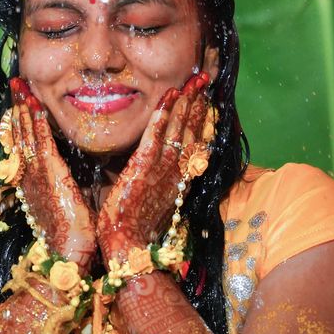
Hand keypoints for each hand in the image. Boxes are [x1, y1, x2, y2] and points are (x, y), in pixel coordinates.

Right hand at [9, 78, 95, 272]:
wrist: (69, 254)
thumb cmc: (73, 234)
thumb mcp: (64, 204)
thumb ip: (64, 185)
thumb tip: (71, 173)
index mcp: (34, 182)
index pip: (24, 145)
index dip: (21, 122)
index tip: (19, 103)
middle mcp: (30, 175)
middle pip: (21, 134)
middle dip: (18, 108)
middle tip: (15, 84)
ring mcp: (37, 173)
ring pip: (28, 133)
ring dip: (24, 107)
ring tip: (20, 85)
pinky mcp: (50, 174)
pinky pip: (41, 140)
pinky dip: (36, 121)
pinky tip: (35, 103)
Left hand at [96, 71, 210, 262]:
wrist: (128, 251)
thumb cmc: (135, 232)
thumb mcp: (153, 204)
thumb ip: (156, 184)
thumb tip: (150, 169)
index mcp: (179, 181)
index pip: (195, 144)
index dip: (200, 121)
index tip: (205, 101)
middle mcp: (176, 172)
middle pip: (192, 132)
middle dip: (198, 105)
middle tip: (203, 81)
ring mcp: (162, 169)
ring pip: (178, 129)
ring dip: (186, 103)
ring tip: (192, 82)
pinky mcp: (144, 167)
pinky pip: (156, 134)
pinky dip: (164, 113)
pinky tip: (170, 95)